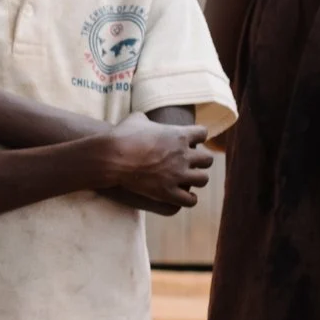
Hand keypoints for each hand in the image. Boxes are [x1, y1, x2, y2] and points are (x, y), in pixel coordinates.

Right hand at [95, 115, 210, 209]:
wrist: (111, 156)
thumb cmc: (122, 135)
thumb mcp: (136, 119)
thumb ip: (147, 120)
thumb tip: (144, 120)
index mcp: (179, 135)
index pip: (203, 133)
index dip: (197, 137)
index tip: (190, 141)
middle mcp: (183, 155)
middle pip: (208, 159)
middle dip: (200, 161)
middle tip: (190, 163)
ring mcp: (177, 175)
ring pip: (203, 179)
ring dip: (197, 179)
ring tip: (188, 180)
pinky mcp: (168, 192)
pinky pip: (190, 200)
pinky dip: (189, 199)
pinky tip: (182, 196)